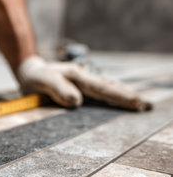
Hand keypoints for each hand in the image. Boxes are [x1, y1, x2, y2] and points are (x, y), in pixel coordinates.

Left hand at [17, 56, 150, 110]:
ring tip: (139, 104)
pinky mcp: (79, 87)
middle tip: (147, 106)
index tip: (136, 103)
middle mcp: (83, 78)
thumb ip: (57, 89)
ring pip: (106, 89)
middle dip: (128, 96)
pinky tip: (118, 101)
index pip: (102, 89)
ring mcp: (82, 82)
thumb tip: (77, 101)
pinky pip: (99, 92)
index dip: (119, 97)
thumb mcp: (41, 81)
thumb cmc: (34, 77)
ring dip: (122, 96)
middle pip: (109, 87)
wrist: (29, 70)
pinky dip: (111, 96)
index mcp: (76, 76)